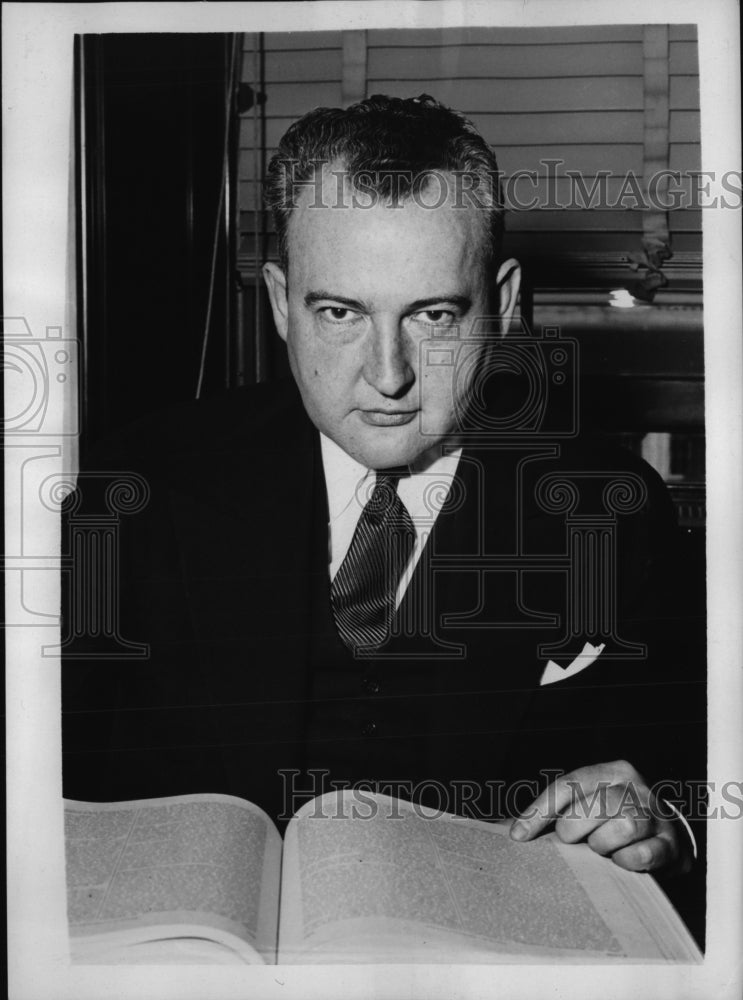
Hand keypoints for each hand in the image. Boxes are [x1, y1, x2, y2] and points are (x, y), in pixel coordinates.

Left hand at [509, 759, 691, 874]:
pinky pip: (645, 853)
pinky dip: (628, 861)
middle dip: (574, 828)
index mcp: (611, 771)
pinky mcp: (672, 845)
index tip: (518, 836)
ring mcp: (657, 814)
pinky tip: (621, 862)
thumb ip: (552, 813)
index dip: (540, 810)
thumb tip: (505, 828)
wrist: (665, 838)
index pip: (570, 785)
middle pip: (597, 803)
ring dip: (603, 844)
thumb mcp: (586, 806)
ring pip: (625, 824)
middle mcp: (636, 787)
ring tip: (599, 850)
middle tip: (571, 841)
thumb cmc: (612, 821)